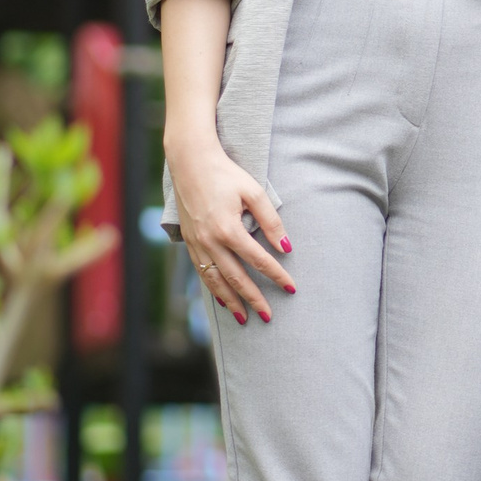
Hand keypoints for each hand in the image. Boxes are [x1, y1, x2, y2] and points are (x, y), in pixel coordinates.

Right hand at [166, 129, 294, 326]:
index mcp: (228, 229)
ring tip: (243, 318)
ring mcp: (197, 243)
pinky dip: (213, 288)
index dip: (276, 275)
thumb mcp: (254, 192)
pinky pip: (202, 271)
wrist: (190, 162)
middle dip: (253, 299)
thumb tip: (287, 248)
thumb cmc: (226, 174)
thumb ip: (271, 222)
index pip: (258, 260)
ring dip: (230, 301)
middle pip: (236, 278)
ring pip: (215, 280)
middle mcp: (210, 241)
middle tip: (268, 317)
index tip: (291, 288)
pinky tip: (222, 298)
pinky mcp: (189, 242)